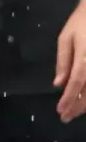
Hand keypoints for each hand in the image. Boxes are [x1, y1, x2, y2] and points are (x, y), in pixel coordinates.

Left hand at [55, 2, 85, 121]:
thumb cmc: (82, 23)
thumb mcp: (66, 38)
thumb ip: (63, 62)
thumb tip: (58, 84)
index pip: (76, 84)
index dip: (68, 100)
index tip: (60, 112)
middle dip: (77, 107)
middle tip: (66, 117)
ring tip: (75, 112)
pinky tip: (85, 100)